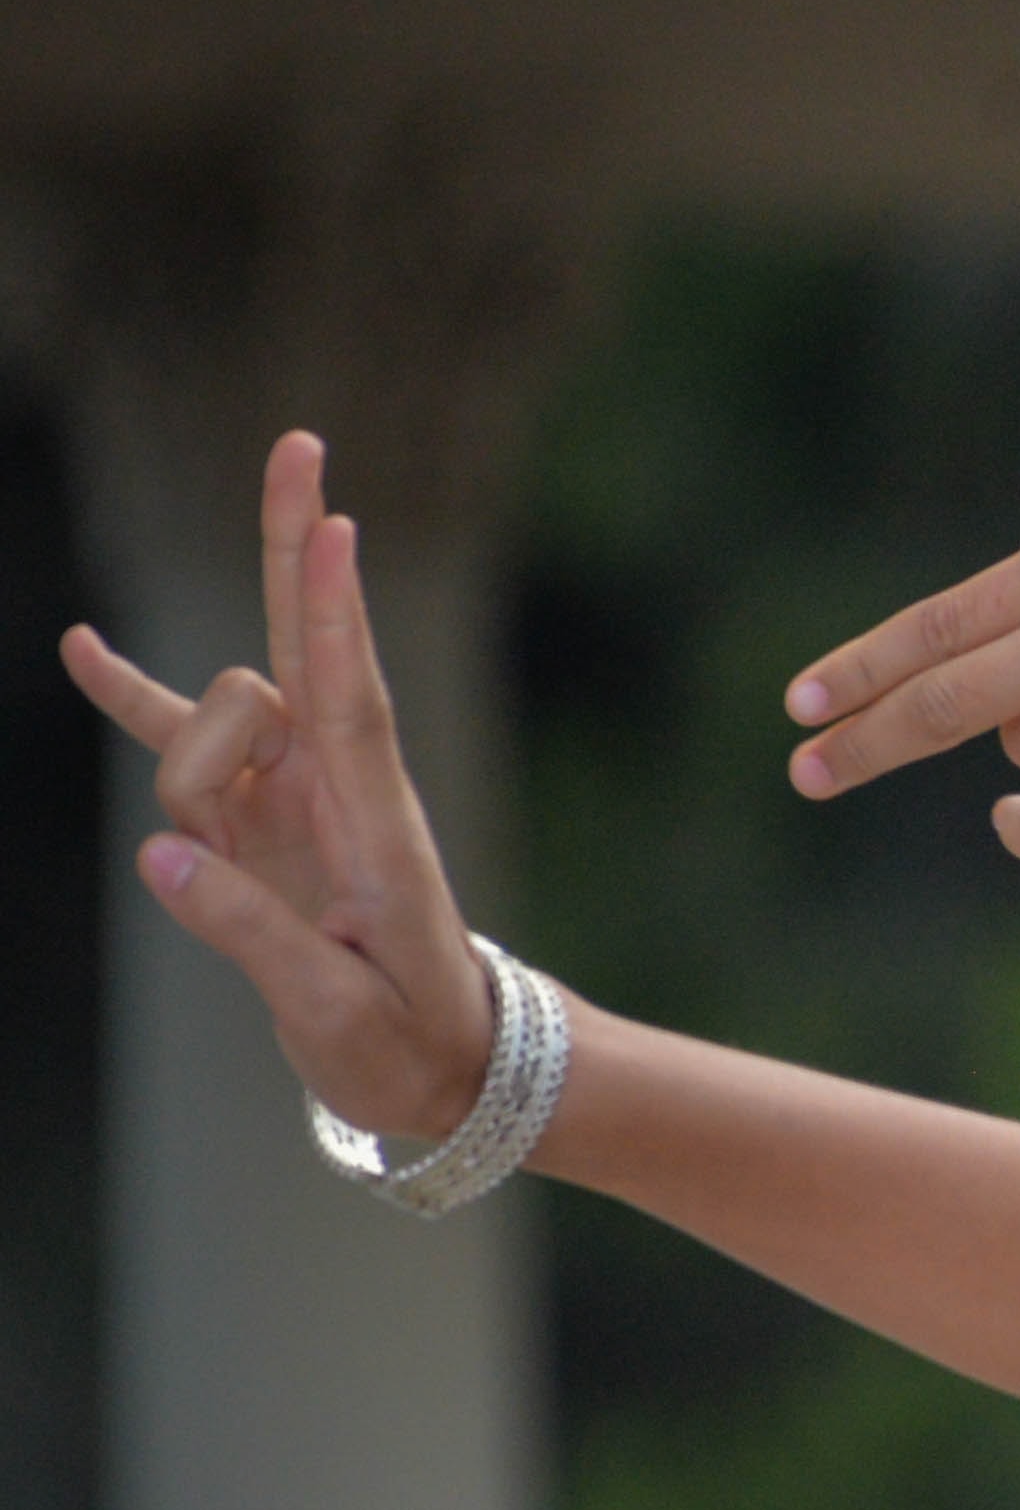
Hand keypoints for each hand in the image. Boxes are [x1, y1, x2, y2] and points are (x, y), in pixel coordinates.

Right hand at [61, 433, 504, 1146]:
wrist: (449, 1070)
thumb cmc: (410, 1048)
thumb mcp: (337, 1017)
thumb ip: (249, 936)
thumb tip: (159, 854)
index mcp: (378, 832)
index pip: (349, 702)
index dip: (332, 614)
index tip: (335, 525)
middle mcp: (340, 789)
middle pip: (302, 647)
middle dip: (292, 547)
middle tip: (300, 439)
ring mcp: (295, 792)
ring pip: (214, 723)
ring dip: (185, 773)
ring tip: (216, 869)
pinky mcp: (256, 814)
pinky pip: (182, 743)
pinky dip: (133, 698)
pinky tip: (80, 649)